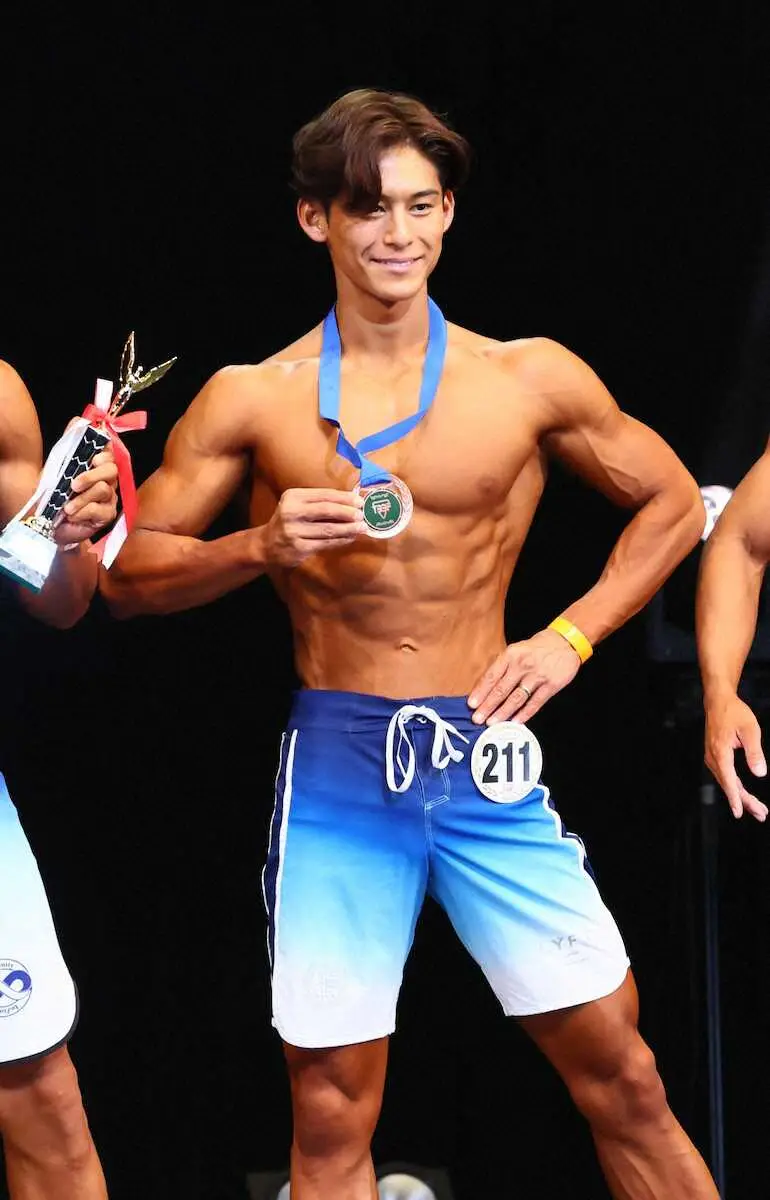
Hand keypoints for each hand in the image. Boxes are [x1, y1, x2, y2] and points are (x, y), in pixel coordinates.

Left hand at [55, 449, 118, 544]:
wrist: (46, 520)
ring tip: (67, 506)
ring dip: (82, 498)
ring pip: (104, 489)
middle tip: (73, 485)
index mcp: (97, 465)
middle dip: (91, 476)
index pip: (109, 452)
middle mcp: (107, 479)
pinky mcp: (107, 515)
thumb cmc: (53, 492)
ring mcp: (109, 497)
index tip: (93, 459)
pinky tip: (72, 515)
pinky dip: (82, 512)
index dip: (105, 453)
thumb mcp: (57, 464)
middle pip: (112, 470)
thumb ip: (68, 441)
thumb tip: (78, 420)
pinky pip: (99, 510)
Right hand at [263, 488, 363, 566]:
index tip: (360, 501)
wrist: (266, 545)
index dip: (344, 498)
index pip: (324, 495)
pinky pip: (326, 543)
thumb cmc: (288, 522)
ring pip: (328, 529)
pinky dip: (341, 540)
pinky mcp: (299, 548)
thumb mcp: (297, 506)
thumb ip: (319, 503)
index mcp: (293, 497)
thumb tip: (351, 502)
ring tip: (361, 527)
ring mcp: (294, 531)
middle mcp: (291, 512)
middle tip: (362, 515)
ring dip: (348, 528)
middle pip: (326, 510)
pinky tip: (350, 538)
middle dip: (348, 512)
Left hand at [468, 628, 581, 724]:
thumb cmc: (537, 647)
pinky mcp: (551, 685)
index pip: (491, 676)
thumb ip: (503, 666)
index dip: (481, 692)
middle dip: (488, 706)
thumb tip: (487, 687)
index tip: (472, 704)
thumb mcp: (517, 650)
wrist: (565, 642)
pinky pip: (535, 703)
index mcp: (511, 655)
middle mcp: (522, 665)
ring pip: (516, 698)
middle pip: (501, 690)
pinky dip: (525, 714)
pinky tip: (516, 721)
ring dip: (503, 712)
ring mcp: (537, 676)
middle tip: (477, 718)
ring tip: (493, 723)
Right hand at [704, 690, 767, 820]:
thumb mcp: (750, 730)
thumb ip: (755, 752)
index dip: (735, 798)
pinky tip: (744, 793)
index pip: (729, 780)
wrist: (718, 701)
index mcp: (720, 752)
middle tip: (761, 814)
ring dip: (741, 796)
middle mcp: (713, 758)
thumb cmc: (734, 713)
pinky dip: (735, 787)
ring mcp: (712, 757)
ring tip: (757, 808)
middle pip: (729, 785)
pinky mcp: (714, 756)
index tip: (739, 812)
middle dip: (745, 801)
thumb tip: (760, 773)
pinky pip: (724, 776)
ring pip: (727, 782)